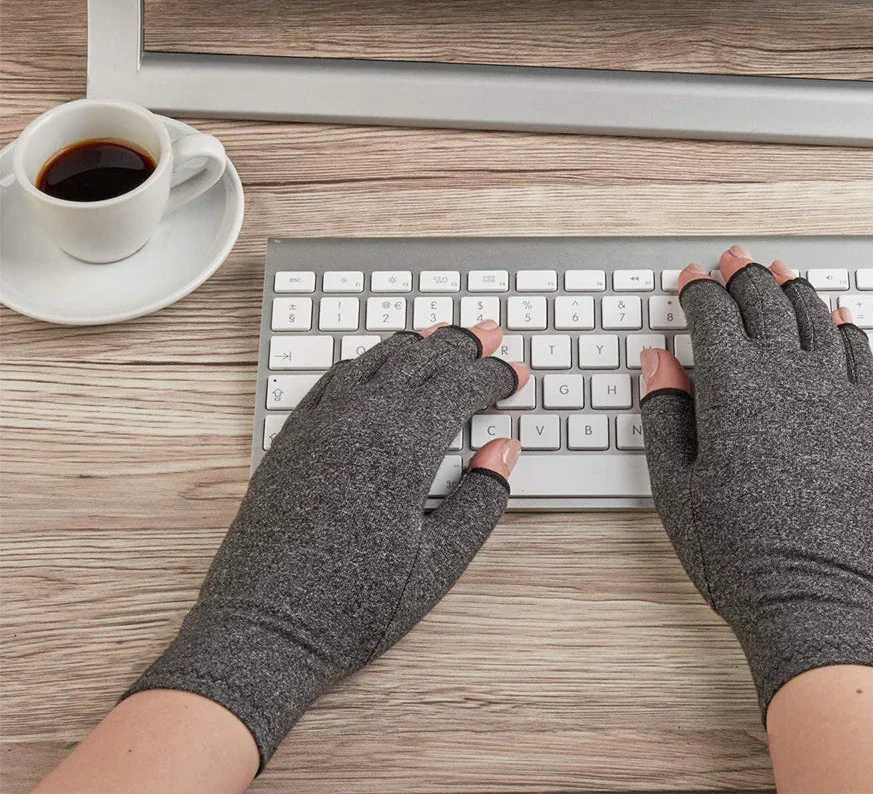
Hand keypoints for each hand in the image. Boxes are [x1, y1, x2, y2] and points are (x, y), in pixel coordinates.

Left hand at [123, 323, 529, 769]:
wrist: (261, 632)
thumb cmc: (350, 610)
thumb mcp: (437, 566)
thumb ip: (479, 502)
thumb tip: (504, 451)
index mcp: (401, 449)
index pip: (459, 388)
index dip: (494, 376)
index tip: (518, 373)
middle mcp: (359, 422)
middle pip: (420, 361)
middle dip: (460, 344)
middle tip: (488, 332)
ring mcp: (320, 426)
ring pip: (375, 360)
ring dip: (414, 344)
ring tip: (439, 334)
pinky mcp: (292, 439)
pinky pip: (334, 379)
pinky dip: (365, 362)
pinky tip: (374, 365)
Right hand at [639, 245, 872, 721]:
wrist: (815, 601)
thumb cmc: (737, 552)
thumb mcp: (675, 485)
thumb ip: (664, 413)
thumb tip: (657, 360)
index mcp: (732, 390)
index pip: (711, 315)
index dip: (696, 290)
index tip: (688, 279)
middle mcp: (786, 379)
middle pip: (764, 303)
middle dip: (743, 276)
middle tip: (732, 260)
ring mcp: (833, 396)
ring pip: (813, 318)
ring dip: (793, 289)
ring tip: (781, 272)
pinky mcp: (867, 420)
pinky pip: (859, 354)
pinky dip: (845, 327)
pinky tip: (837, 317)